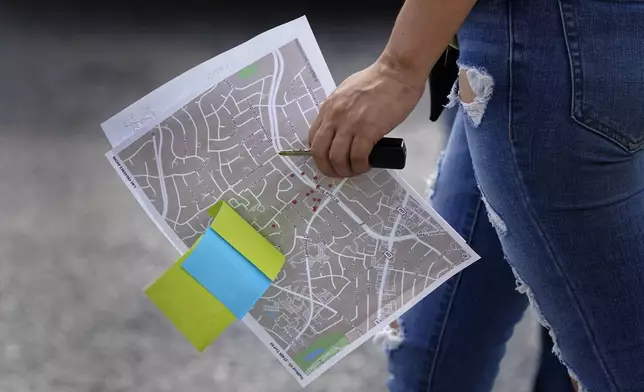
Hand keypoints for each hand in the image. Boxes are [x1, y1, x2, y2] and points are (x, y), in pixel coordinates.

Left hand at [309, 60, 424, 177]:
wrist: (397, 73)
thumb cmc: (378, 80)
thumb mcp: (348, 91)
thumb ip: (340, 109)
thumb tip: (342, 127)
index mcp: (329, 107)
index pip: (313, 138)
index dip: (319, 155)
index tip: (329, 161)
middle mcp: (334, 117)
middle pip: (320, 152)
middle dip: (328, 168)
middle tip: (339, 173)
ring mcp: (350, 124)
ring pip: (337, 158)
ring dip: (345, 170)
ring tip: (356, 170)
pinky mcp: (367, 131)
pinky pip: (358, 157)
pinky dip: (361, 166)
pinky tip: (367, 165)